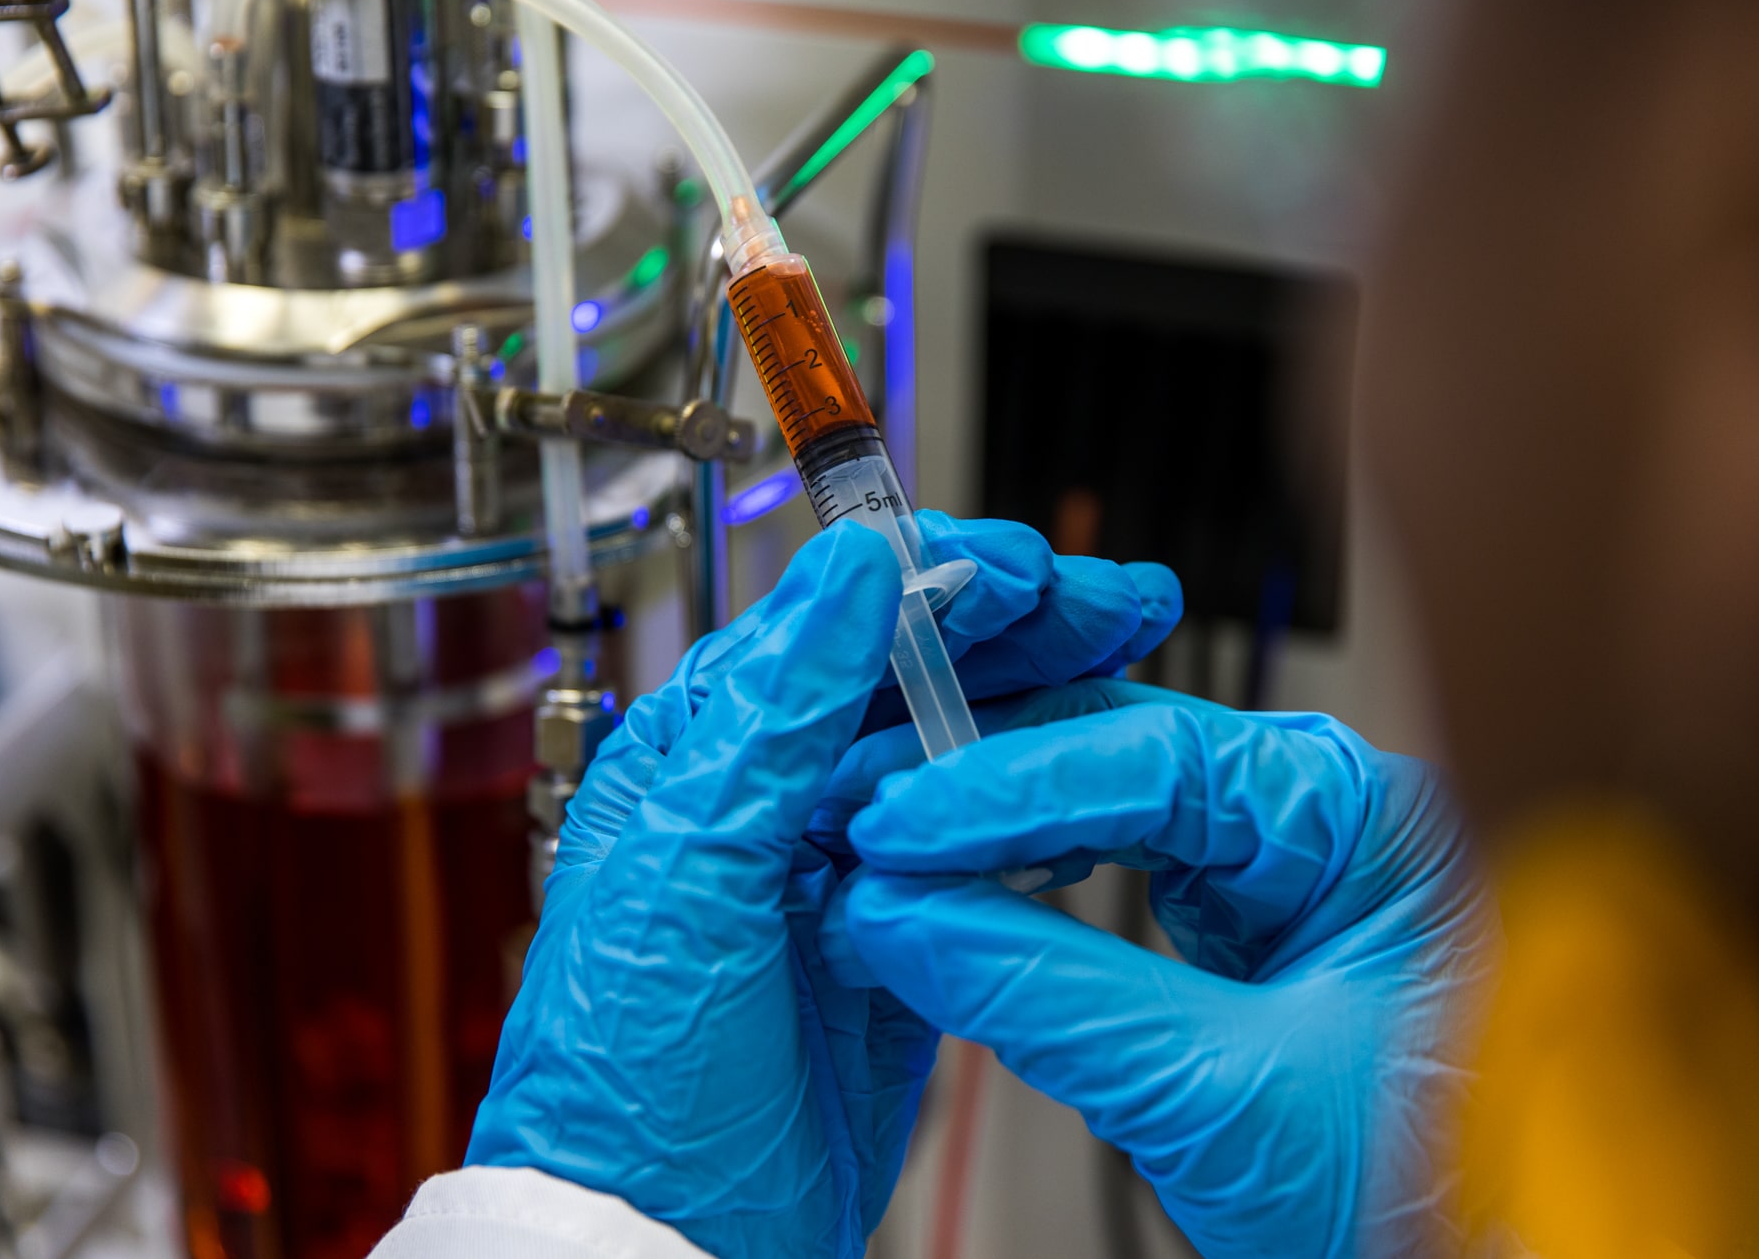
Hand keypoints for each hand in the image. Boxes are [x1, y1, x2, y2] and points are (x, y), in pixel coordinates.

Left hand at [467, 516, 1180, 1257]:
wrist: (668, 1233)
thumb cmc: (630, 1069)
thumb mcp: (692, 866)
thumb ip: (774, 713)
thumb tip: (850, 568)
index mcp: (702, 755)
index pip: (831, 624)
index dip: (936, 581)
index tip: (1024, 567)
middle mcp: (773, 795)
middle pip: (912, 671)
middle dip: (1017, 624)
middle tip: (1112, 599)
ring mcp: (845, 864)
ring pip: (960, 747)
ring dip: (1044, 697)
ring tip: (1128, 653)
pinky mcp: (904, 933)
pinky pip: (984, 845)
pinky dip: (1043, 805)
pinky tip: (1095, 781)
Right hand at [824, 681, 1496, 1257]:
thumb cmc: (1420, 1186)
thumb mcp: (1217, 1095)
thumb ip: (1051, 997)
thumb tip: (911, 920)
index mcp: (1361, 819)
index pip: (1155, 757)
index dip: (1007, 786)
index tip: (902, 824)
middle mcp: (1320, 814)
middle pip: (1121, 749)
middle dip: (988, 785)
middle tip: (873, 818)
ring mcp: (1276, 860)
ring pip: (1106, 797)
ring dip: (997, 825)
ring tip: (900, 854)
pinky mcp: (1236, 915)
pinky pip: (1115, 861)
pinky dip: (1029, 874)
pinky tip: (967, 883)